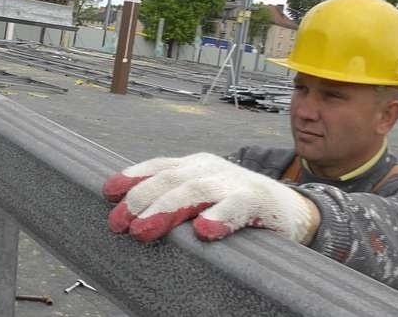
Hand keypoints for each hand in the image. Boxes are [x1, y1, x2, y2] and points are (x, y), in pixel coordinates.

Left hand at [103, 153, 319, 243]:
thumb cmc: (237, 203)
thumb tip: (132, 217)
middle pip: (170, 179)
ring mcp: (233, 183)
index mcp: (194, 167)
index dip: (133, 177)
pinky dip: (220, 217)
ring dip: (166, 210)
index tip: (108, 192)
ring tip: (144, 229)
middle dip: (141, 199)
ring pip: (195, 191)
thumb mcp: (203, 195)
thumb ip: (174, 200)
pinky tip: (206, 231)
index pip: (159, 167)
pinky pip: (236, 208)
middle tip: (119, 223)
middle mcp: (210, 169)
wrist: (290, 207)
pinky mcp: (256, 201)